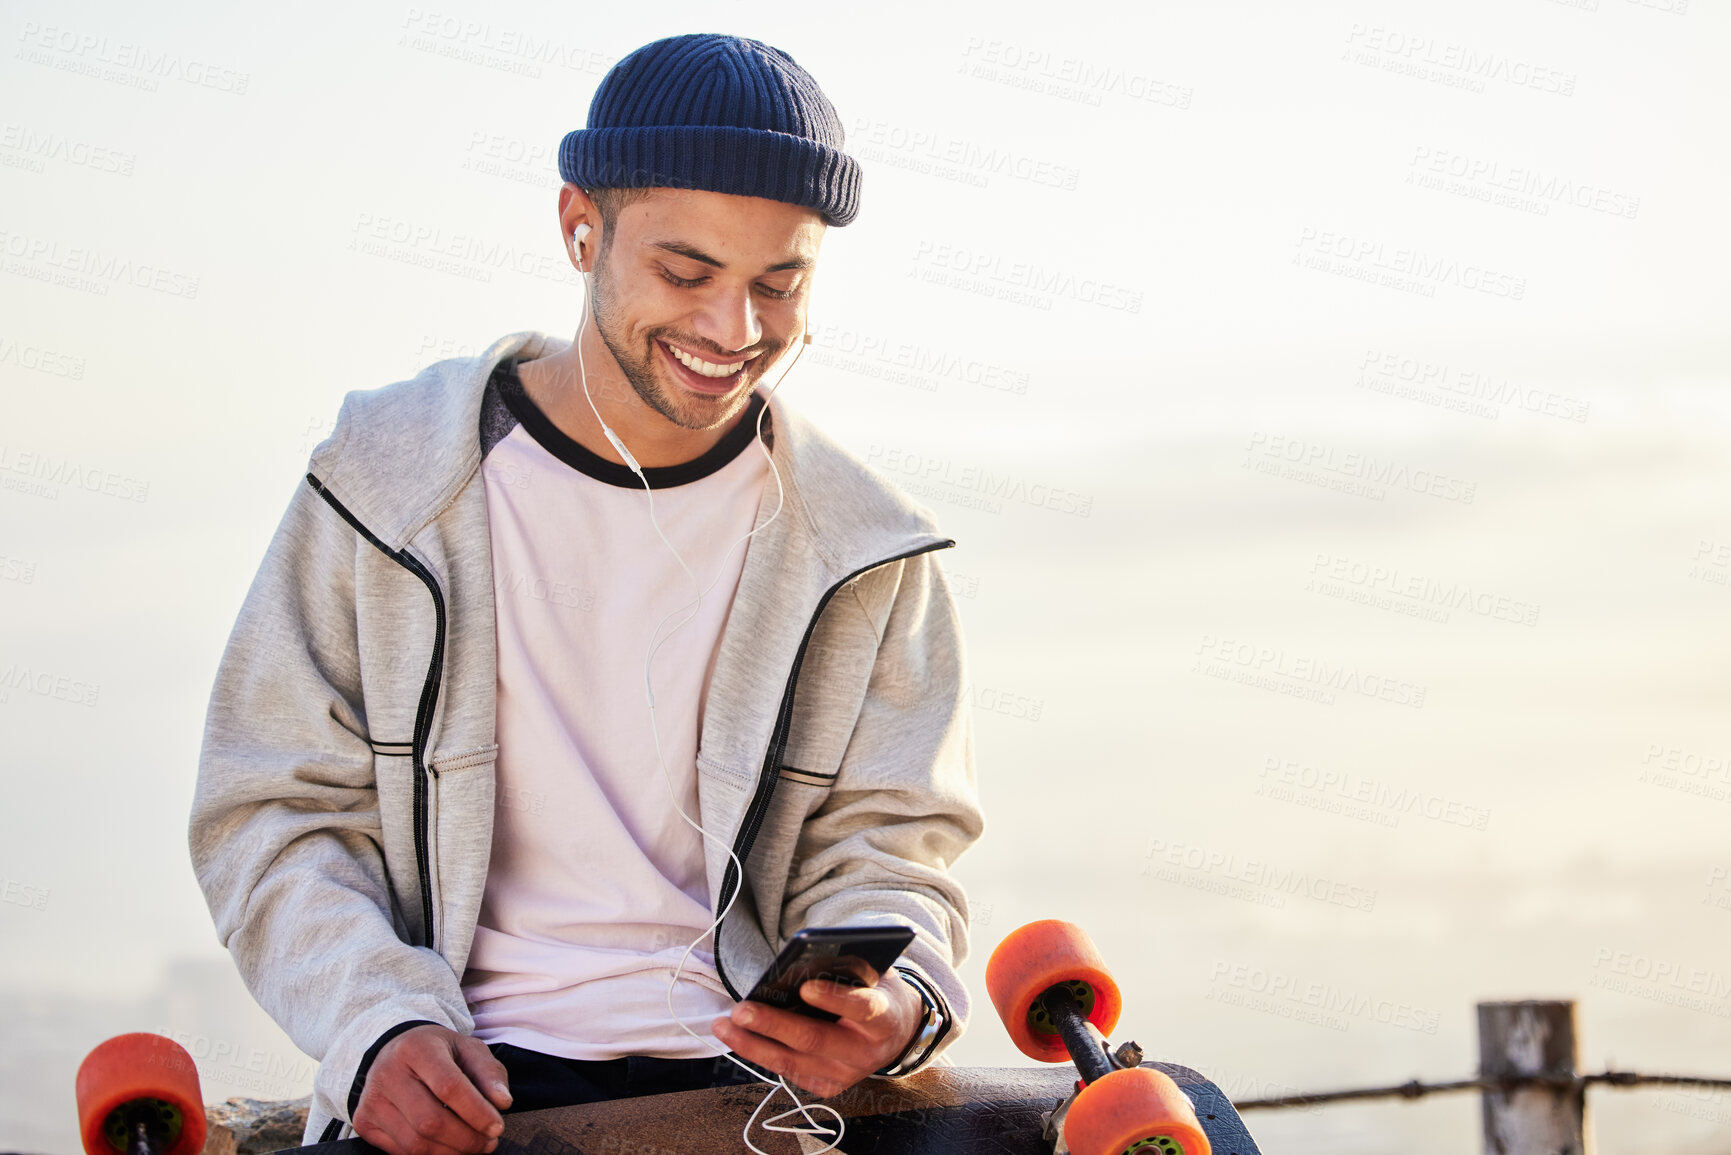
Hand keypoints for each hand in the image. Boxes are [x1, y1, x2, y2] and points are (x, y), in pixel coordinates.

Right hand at [351, 1024, 512, 1154]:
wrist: (392, 1050)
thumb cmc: (437, 1051)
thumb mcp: (467, 1049)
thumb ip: (489, 1072)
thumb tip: (502, 1103)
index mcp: (416, 1048)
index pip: (448, 1086)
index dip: (476, 1112)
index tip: (497, 1126)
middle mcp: (387, 1074)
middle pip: (430, 1121)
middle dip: (466, 1139)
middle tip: (489, 1142)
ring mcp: (371, 1101)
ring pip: (415, 1144)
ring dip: (451, 1153)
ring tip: (474, 1146)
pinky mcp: (364, 1122)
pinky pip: (401, 1152)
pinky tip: (449, 1148)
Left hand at [711, 969, 922, 1098]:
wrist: (895, 1035)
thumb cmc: (876, 994)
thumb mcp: (872, 974)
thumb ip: (844, 968)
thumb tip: (797, 965)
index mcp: (883, 1018)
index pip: (861, 1008)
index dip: (834, 998)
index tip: (806, 987)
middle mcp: (865, 1052)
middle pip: (814, 1040)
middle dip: (773, 1025)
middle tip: (742, 1010)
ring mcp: (846, 1075)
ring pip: (792, 1062)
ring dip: (752, 1044)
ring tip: (723, 1026)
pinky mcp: (828, 1087)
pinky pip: (788, 1071)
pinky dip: (761, 1053)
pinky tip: (739, 1038)